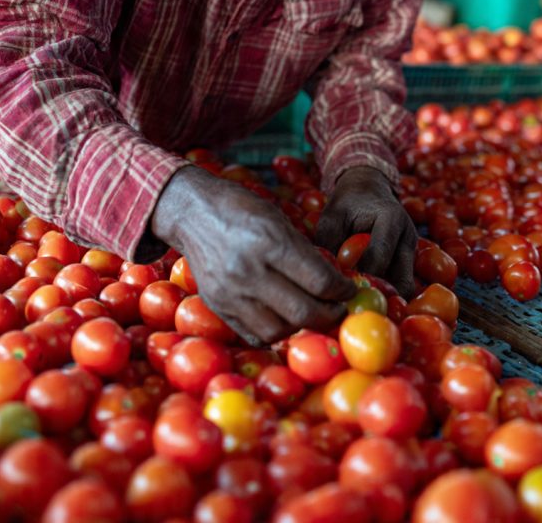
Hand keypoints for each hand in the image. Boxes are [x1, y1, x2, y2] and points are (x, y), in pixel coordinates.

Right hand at [151, 165, 355, 344]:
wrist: (192, 212)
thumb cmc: (240, 208)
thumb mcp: (277, 218)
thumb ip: (303, 252)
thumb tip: (333, 281)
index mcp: (269, 241)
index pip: (319, 281)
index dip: (342, 290)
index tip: (350, 290)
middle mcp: (249, 270)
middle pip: (303, 312)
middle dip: (330, 315)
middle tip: (338, 310)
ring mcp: (230, 293)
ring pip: (280, 330)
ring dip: (302, 326)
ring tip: (312, 315)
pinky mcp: (217, 306)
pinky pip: (254, 334)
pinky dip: (275, 332)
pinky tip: (284, 320)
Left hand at [315, 167, 417, 298]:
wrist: (368, 187)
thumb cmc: (347, 201)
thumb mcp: (332, 215)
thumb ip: (328, 243)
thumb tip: (329, 277)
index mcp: (391, 219)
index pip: (378, 258)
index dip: (360, 277)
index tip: (341, 291)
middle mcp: (408, 236)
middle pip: (400, 279)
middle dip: (379, 296)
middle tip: (355, 308)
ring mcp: (412, 249)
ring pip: (403, 285)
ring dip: (385, 296)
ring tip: (361, 305)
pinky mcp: (408, 259)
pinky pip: (400, 282)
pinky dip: (387, 291)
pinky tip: (369, 297)